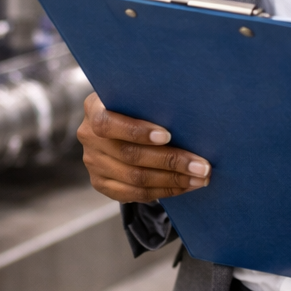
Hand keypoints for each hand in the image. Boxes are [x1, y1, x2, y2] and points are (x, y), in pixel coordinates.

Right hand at [77, 92, 211, 203]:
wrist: (120, 125)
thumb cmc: (136, 106)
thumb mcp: (138, 97)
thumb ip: (151, 103)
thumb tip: (190, 115)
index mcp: (94, 108)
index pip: (108, 123)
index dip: (138, 131)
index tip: (168, 135)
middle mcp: (88, 136)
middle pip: (130, 155)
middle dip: (171, 161)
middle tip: (201, 165)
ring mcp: (93, 162)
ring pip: (135, 178)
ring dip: (172, 180)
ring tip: (199, 178)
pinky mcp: (101, 183)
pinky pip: (134, 194)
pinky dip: (163, 191)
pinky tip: (184, 186)